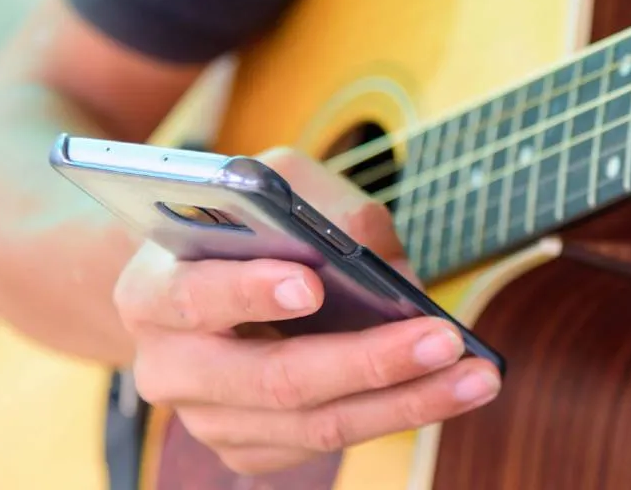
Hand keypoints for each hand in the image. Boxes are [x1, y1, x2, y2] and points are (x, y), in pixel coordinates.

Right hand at [113, 147, 500, 474]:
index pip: (197, 296)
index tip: (312, 284)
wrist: (195, 282)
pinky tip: (448, 390)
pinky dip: (394, 415)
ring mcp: (207, 418)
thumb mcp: (275, 184)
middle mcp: (169, 366)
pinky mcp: (248, 447)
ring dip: (405, 403)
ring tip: (477, 375)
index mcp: (153, 290)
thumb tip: (379, 254)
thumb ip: (319, 204)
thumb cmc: (245, 224)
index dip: (252, 293)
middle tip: (445, 339)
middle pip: (273, 378)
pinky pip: (327, 442)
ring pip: (314, 424)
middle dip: (367, 361)